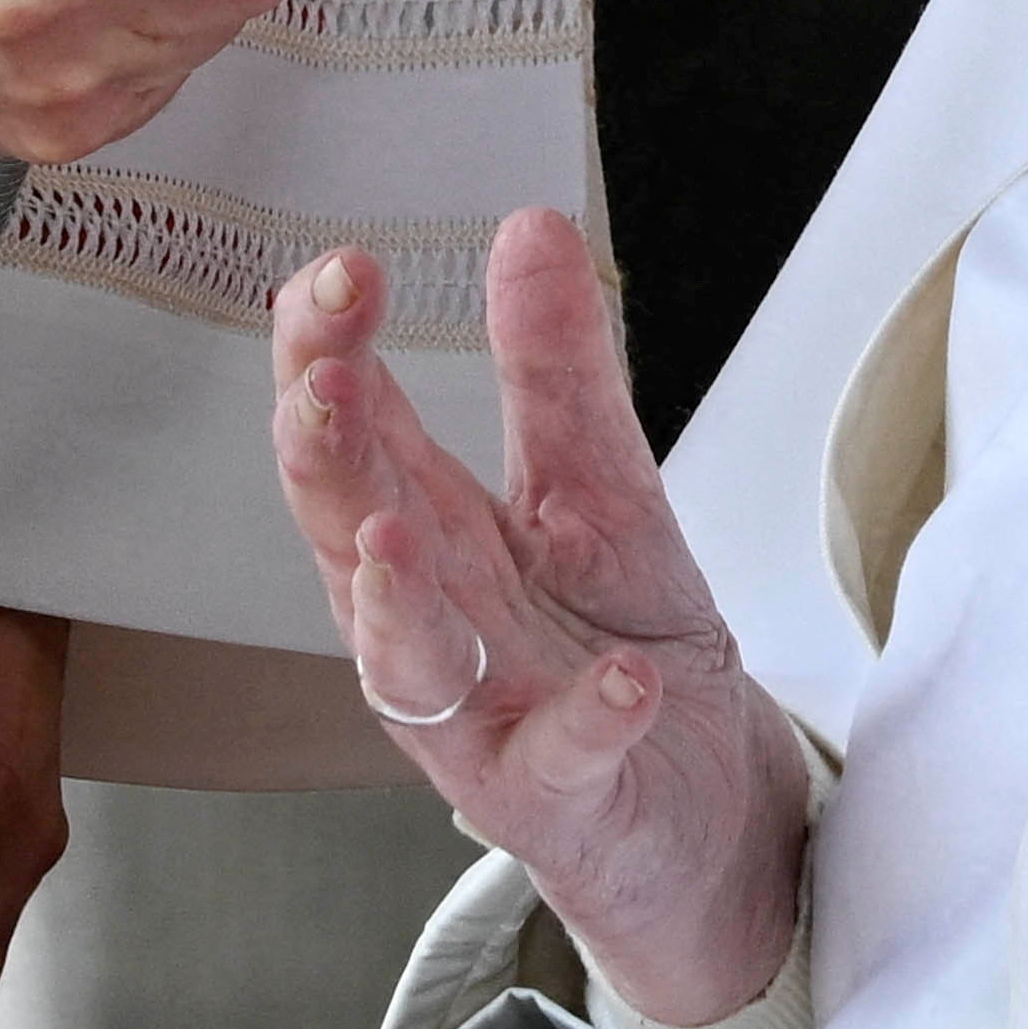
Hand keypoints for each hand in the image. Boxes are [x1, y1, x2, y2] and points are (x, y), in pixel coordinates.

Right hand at [272, 208, 813, 1028]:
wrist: (704, 806)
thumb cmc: (620, 642)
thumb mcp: (600, 484)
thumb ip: (557, 367)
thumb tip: (528, 222)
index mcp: (430, 529)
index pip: (351, 426)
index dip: (327, 351)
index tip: (341, 270)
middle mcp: (428, 622)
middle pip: (347, 528)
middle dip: (326, 454)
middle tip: (323, 377)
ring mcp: (479, 717)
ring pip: (407, 665)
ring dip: (393, 604)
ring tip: (392, 535)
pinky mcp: (556, 795)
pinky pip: (561, 758)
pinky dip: (585, 719)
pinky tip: (617, 682)